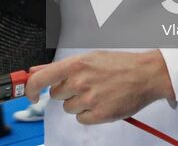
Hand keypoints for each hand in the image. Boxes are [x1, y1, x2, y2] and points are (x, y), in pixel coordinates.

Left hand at [27, 51, 173, 124]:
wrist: (146, 75)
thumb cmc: (119, 64)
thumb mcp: (89, 58)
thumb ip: (60, 66)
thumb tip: (36, 70)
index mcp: (76, 64)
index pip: (42, 78)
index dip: (31, 88)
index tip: (31, 94)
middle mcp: (80, 81)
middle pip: (57, 95)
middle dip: (67, 92)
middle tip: (84, 84)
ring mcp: (89, 99)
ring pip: (69, 108)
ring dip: (79, 103)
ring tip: (96, 92)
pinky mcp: (100, 114)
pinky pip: (81, 119)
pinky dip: (89, 114)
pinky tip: (101, 102)